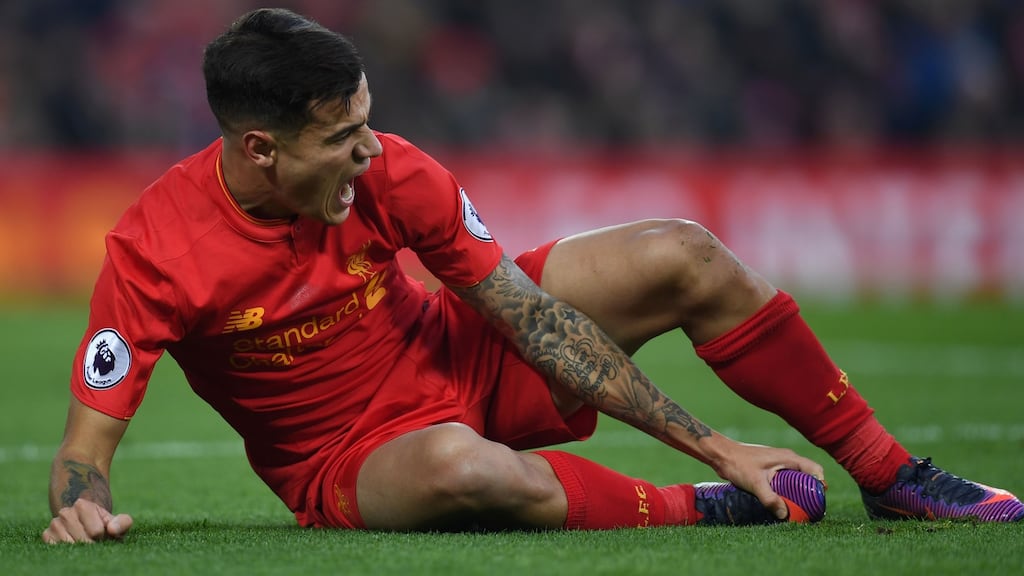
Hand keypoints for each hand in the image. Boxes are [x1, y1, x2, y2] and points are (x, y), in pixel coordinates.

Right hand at [42, 498, 132, 543]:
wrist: (86, 523)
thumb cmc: (105, 524)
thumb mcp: (118, 521)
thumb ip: (122, 522)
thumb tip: (112, 530)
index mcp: (82, 504)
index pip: (96, 531)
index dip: (102, 536)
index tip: (102, 532)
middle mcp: (65, 512)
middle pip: (82, 540)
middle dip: (92, 543)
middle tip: (94, 539)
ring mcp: (54, 523)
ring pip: (70, 545)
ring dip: (80, 548)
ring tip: (84, 540)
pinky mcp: (46, 535)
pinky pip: (58, 549)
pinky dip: (68, 551)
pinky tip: (73, 543)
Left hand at [709, 441, 825, 520]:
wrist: (721, 455)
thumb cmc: (738, 464)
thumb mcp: (755, 483)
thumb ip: (770, 499)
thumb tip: (783, 515)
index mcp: (789, 458)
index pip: (815, 470)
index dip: (820, 486)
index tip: (818, 502)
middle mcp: (787, 459)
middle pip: (808, 476)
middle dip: (810, 492)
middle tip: (809, 509)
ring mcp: (778, 462)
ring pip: (796, 478)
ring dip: (798, 491)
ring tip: (796, 508)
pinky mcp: (770, 468)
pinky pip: (786, 479)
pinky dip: (788, 489)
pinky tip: (781, 501)